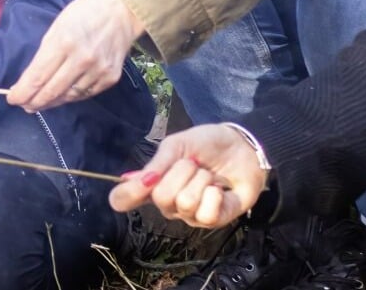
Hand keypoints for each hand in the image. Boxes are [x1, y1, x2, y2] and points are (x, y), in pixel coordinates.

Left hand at [7, 0, 141, 111]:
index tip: (13, 99)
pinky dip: (71, 97)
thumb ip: (45, 54)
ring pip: (69, 97)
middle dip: (34, 102)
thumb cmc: (83, 13)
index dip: (23, 92)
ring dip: (52, 102)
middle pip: (51, 91)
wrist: (122, 10)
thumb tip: (32, 79)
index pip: (38, 77)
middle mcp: (81, 60)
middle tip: (24, 105)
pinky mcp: (110, 78)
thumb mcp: (57, 27)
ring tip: (41, 103)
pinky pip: (86, 94)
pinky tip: (62, 96)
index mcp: (63, 42)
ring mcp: (98, 71)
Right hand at [106, 125, 269, 229]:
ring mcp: (189, 214)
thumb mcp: (177, 145)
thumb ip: (157, 163)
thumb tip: (139, 181)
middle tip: (195, 164)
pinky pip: (206, 214)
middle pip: (161, 197)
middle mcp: (167, 203)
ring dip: (202, 180)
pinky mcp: (212, 221)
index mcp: (152, 183)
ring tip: (209, 175)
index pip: (123, 199)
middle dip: (182, 172)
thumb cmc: (207, 145)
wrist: (242, 147)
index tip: (142, 182)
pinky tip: (219, 189)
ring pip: (185, 202)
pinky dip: (215, 195)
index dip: (125, 195)